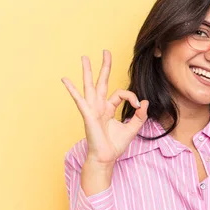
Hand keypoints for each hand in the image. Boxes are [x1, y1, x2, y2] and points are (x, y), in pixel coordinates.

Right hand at [61, 50, 148, 164]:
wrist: (106, 158)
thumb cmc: (116, 145)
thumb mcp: (133, 128)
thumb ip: (140, 115)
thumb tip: (144, 102)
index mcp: (109, 108)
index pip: (121, 93)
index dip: (131, 96)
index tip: (138, 105)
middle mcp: (100, 106)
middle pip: (102, 82)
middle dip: (104, 66)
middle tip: (105, 51)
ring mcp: (92, 109)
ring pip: (90, 86)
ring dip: (87, 71)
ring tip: (84, 57)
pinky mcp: (88, 115)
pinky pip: (79, 100)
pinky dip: (72, 90)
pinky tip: (65, 80)